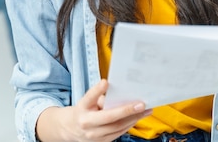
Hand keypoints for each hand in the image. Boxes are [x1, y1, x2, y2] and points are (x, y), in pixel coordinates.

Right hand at [36, 79, 152, 141]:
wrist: (71, 129)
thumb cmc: (84, 111)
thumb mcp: (87, 101)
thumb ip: (100, 97)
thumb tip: (119, 93)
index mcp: (82, 108)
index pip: (89, 98)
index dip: (97, 90)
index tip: (105, 82)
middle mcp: (87, 123)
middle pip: (108, 117)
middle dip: (126, 110)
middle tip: (141, 104)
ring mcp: (94, 135)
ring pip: (117, 127)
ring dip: (133, 118)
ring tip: (146, 111)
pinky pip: (119, 133)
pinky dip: (129, 124)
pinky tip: (137, 118)